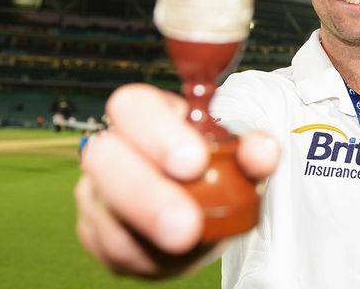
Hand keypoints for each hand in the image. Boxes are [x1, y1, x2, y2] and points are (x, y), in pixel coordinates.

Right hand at [75, 83, 279, 277]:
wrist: (203, 212)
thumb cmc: (217, 173)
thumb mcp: (241, 159)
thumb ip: (252, 153)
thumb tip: (263, 152)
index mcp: (148, 115)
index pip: (132, 105)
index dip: (156, 131)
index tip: (193, 162)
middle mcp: (113, 147)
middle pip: (103, 157)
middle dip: (145, 193)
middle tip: (185, 222)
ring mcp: (98, 191)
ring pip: (102, 212)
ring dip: (146, 232)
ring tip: (185, 240)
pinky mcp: (96, 232)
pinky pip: (109, 248)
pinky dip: (143, 255)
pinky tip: (168, 253)